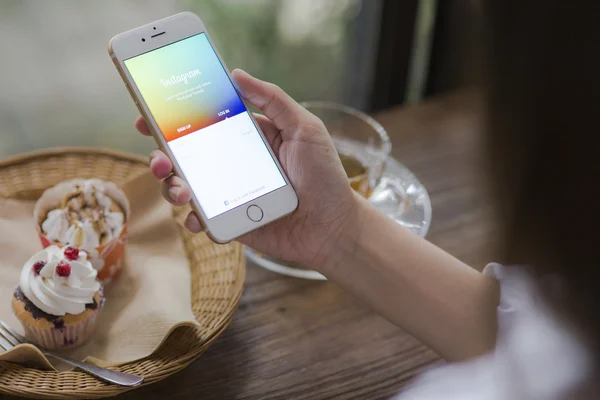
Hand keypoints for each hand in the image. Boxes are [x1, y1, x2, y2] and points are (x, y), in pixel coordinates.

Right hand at [135, 69, 359, 268]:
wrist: (333, 226)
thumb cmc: (324, 176)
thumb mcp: (305, 128)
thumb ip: (274, 99)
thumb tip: (237, 73)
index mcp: (245, 138)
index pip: (203, 124)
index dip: (173, 119)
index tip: (148, 115)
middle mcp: (232, 164)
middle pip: (185, 157)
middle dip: (163, 156)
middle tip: (161, 159)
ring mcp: (229, 195)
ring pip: (186, 188)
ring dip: (172, 188)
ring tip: (182, 192)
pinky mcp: (231, 222)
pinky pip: (203, 220)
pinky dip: (194, 220)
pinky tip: (198, 218)